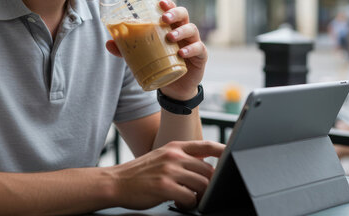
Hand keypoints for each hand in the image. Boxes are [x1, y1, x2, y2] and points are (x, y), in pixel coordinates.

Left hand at [106, 0, 206, 100]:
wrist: (175, 87)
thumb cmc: (160, 64)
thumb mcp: (143, 56)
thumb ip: (127, 49)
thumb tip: (108, 43)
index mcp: (170, 27)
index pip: (171, 10)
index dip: (168, 4)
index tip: (160, 2)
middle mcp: (183, 32)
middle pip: (183, 15)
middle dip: (175, 13)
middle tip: (164, 18)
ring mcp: (193, 42)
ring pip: (192, 29)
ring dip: (181, 31)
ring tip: (170, 37)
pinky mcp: (200, 56)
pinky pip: (199, 49)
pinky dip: (191, 49)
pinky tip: (182, 53)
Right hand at [109, 140, 224, 209]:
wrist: (115, 182)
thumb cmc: (139, 173)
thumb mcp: (161, 157)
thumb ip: (181, 158)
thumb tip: (204, 164)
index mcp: (174, 148)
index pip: (206, 146)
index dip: (223, 150)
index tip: (234, 154)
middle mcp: (174, 156)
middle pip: (208, 170)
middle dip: (210, 183)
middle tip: (202, 192)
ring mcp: (169, 171)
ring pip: (202, 184)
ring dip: (200, 195)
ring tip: (189, 198)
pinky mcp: (165, 187)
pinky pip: (190, 198)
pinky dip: (189, 203)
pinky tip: (179, 202)